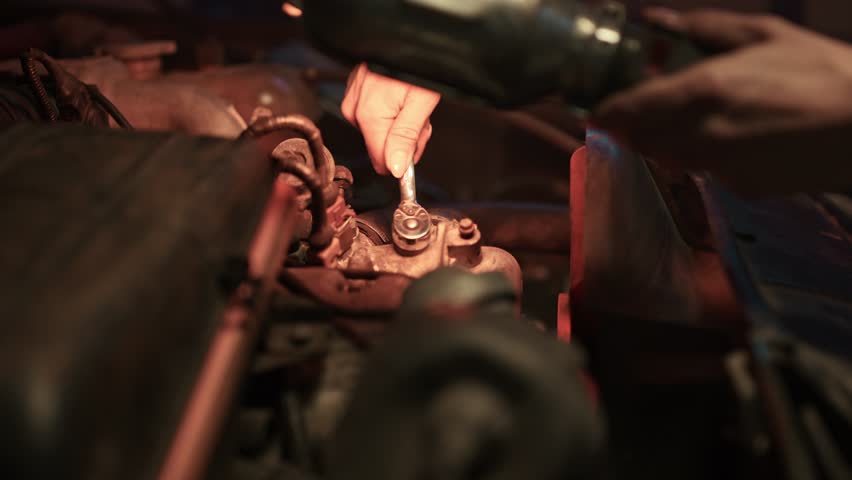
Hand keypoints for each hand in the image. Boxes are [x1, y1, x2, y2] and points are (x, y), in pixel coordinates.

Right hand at [342, 63, 440, 176]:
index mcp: (369, 116)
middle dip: (406, 137)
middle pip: (383, 145)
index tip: (419, 141)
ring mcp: (354, 98)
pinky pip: (373, 112)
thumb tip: (394, 169)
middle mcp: (355, 109)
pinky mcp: (356, 90)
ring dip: (400, 122)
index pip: (382, 162)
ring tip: (411, 102)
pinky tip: (400, 95)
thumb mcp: (421, 103)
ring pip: (380, 129)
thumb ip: (406, 138)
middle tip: (420, 117)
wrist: (406, 35)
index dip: (405, 157)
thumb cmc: (414, 64)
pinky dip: (391, 108)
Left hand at [591, 9, 851, 193]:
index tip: (599, 110)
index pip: (624, 112)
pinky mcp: (739, 188)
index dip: (605, 113)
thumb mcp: (764, 33)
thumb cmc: (820, 71)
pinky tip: (738, 139)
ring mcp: (717, 167)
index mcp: (700, 91)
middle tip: (644, 110)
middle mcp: (698, 135)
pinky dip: (707, 157)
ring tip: (698, 119)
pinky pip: (705, 173)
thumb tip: (654, 19)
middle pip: (638, 140)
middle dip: (634, 127)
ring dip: (667, 142)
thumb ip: (702, 27)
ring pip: (668, 158)